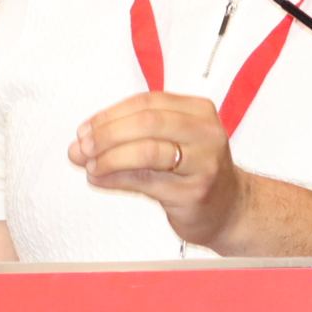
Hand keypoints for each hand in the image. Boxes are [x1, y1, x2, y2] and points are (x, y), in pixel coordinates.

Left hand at [68, 91, 250, 250]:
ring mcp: (203, 163)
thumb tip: (81, 142)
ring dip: (109, 157)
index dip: (110, 114)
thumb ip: (130, 135)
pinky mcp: (194, 192)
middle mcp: (205, 133)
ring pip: (147, 151)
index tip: (85, 128)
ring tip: (90, 165)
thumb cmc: (195, 171)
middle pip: (147, 122)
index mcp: (198, 111)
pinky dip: (116, 178)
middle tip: (83, 146)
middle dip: (107, 133)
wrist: (230, 208)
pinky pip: (146, 181)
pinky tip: (99, 179)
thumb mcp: (170, 141)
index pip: (146, 102)